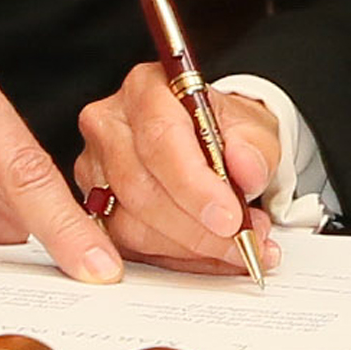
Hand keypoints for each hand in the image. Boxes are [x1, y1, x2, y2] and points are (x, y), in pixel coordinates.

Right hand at [71, 62, 284, 273]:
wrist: (213, 145)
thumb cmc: (225, 130)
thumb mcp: (254, 127)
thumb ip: (254, 147)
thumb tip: (246, 170)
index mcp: (146, 90)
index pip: (160, 138)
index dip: (195, 185)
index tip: (230, 217)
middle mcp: (110, 125)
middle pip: (140, 186)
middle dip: (197, 226)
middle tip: (243, 239)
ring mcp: (95, 170)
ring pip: (132, 225)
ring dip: (191, 247)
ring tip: (237, 248)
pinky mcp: (97, 211)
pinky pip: (131, 249)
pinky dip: (178, 259)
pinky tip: (211, 257)